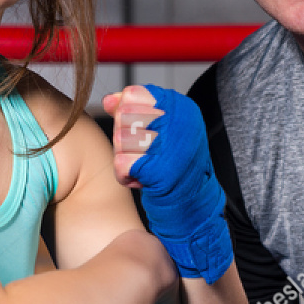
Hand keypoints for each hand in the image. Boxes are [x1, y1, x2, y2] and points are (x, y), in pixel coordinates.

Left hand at [100, 84, 232, 283]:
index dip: (127, 111)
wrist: (193, 210)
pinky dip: (126, 176)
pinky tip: (141, 181)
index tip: (139, 128)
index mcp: (183, 108)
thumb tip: (110, 99)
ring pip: (120, 140)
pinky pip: (122, 164)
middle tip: (143, 154)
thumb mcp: (161, 134)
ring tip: (144, 168)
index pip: (135, 93)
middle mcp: (181, 123)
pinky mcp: (160, 171)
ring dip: (125, 158)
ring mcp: (172, 146)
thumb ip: (134, 110)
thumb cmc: (174, 170)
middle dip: (125, 138)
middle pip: (124, 117)